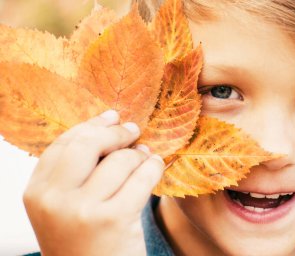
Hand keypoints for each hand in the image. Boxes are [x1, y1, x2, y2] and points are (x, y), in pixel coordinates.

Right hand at [23, 110, 164, 255]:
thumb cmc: (83, 241)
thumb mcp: (64, 206)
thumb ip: (76, 171)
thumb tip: (110, 124)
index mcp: (37, 192)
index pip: (65, 143)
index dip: (92, 125)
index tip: (111, 116)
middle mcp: (54, 199)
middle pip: (89, 143)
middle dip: (116, 132)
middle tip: (133, 129)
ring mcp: (82, 209)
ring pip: (120, 160)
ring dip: (140, 154)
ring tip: (146, 156)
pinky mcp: (113, 219)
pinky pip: (141, 177)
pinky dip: (154, 167)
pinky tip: (156, 165)